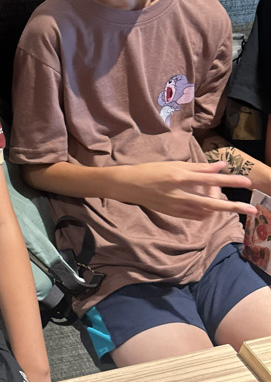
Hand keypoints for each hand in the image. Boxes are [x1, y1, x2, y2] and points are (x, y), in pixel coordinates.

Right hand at [114, 161, 255, 220]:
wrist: (129, 186)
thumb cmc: (151, 171)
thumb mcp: (174, 164)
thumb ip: (199, 167)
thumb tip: (221, 166)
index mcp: (180, 177)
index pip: (211, 179)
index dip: (230, 181)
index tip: (247, 182)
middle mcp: (180, 193)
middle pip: (213, 203)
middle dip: (234, 206)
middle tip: (252, 209)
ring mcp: (177, 206)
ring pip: (206, 211)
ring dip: (219, 208)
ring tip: (227, 203)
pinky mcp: (174, 214)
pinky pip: (196, 216)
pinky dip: (206, 213)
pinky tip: (210, 209)